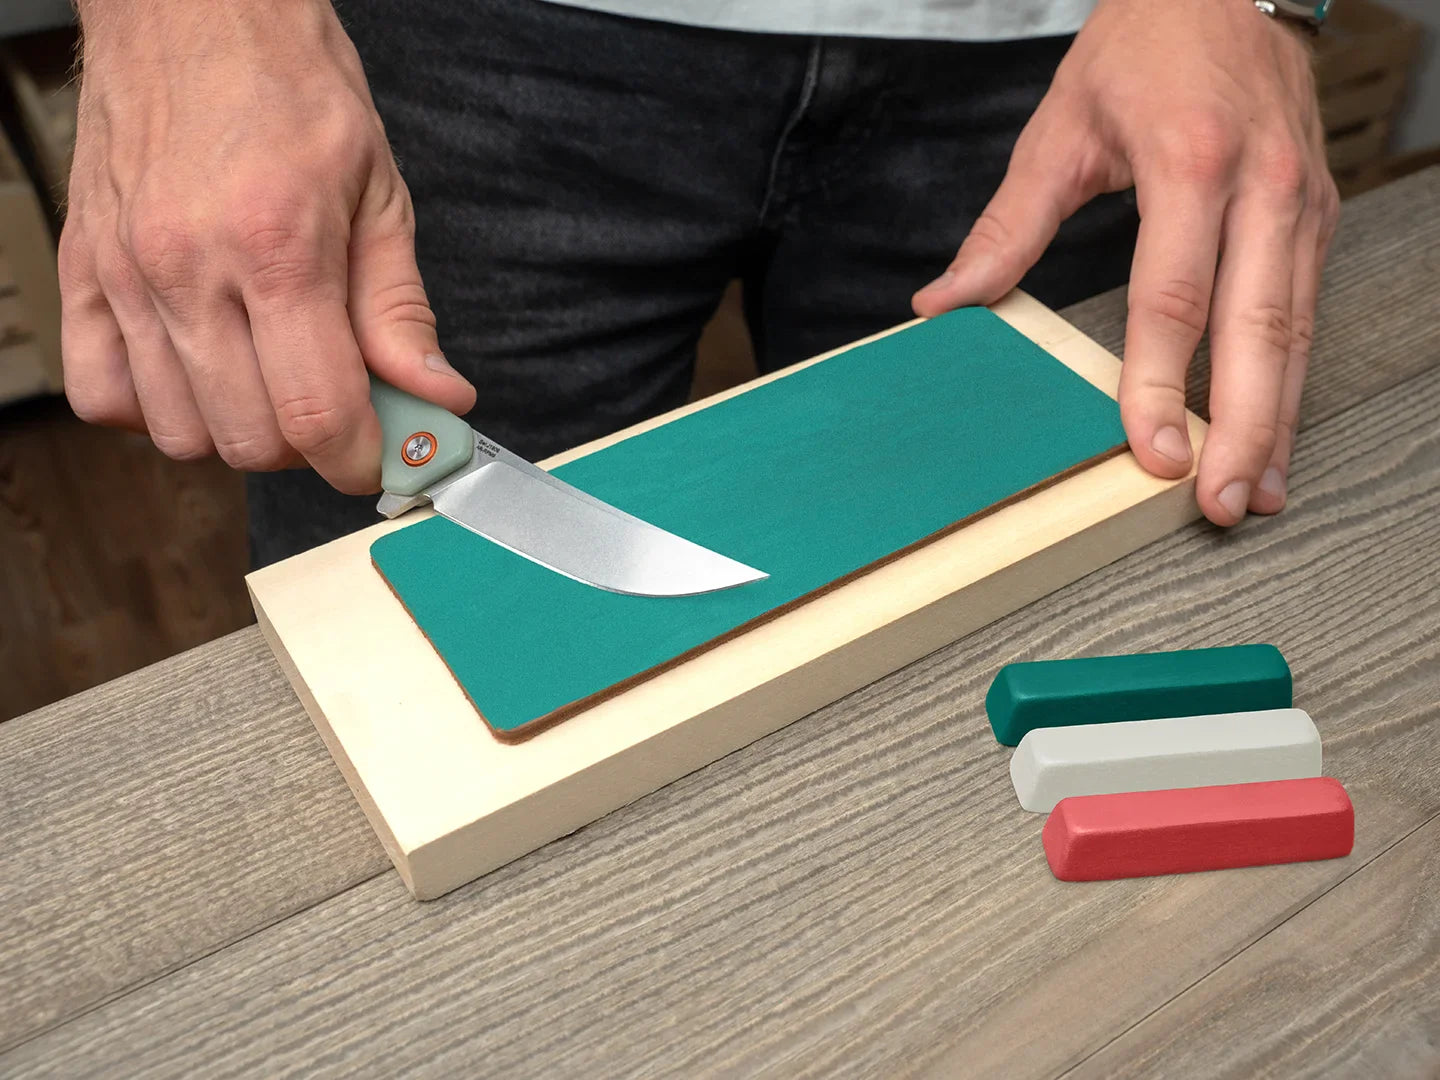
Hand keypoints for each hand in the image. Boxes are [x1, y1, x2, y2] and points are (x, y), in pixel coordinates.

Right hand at [61, 0, 474, 493]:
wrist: (192, 10)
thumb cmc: (290, 88)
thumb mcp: (378, 194)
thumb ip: (401, 312)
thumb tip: (440, 401)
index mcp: (277, 247)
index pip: (317, 414)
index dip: (361, 459)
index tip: (381, 456)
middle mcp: (188, 269)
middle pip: (249, 439)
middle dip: (308, 446)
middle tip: (335, 404)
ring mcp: (124, 274)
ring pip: (178, 433)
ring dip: (237, 430)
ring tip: (269, 379)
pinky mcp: (81, 270)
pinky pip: (101, 395)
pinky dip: (153, 409)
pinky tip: (197, 372)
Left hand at [912, 0, 1338, 525]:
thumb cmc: (1147, 44)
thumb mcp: (1061, 126)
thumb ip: (1008, 224)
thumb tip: (946, 301)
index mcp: (1191, 162)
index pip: (1174, 295)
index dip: (1161, 382)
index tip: (1150, 451)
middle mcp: (1262, 187)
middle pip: (1256, 331)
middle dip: (1241, 429)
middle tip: (1221, 504)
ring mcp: (1301, 202)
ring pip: (1297, 332)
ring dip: (1279, 421)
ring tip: (1258, 492)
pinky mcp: (1319, 213)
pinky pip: (1309, 311)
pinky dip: (1294, 380)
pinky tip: (1277, 431)